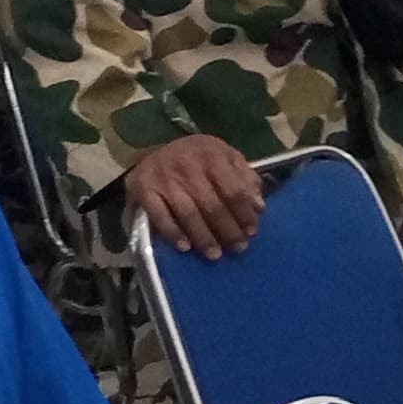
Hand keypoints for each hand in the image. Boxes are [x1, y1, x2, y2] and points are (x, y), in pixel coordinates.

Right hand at [127, 135, 266, 257]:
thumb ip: (245, 178)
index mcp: (211, 153)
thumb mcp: (225, 156)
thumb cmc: (198, 158)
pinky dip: (173, 233)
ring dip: (204, 237)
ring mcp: (163, 177)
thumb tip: (259, 206)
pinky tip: (185, 248)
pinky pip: (159, 216)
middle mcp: (187, 164)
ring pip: (188, 213)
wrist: (154, 148)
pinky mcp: (143, 188)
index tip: (252, 232)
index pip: (233, 189)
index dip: (243, 213)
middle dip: (227, 229)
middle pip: (212, 204)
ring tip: (215, 254)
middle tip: (238, 248)